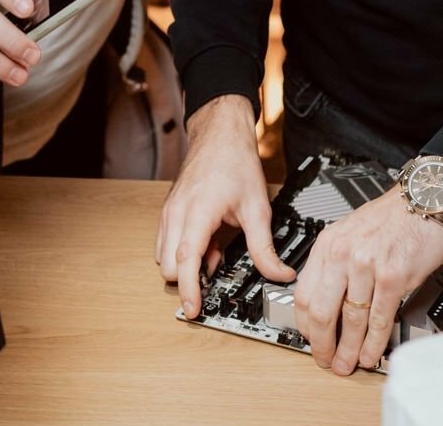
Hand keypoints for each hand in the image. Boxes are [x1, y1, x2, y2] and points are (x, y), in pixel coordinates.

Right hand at [155, 95, 292, 318]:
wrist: (220, 133)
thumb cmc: (234, 161)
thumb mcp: (257, 208)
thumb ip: (265, 246)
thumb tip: (279, 274)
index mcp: (197, 213)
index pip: (186, 261)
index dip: (189, 290)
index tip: (194, 310)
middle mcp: (176, 214)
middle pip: (168, 266)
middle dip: (188, 278)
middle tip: (217, 273)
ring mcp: (169, 211)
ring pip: (164, 256)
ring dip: (185, 265)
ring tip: (215, 254)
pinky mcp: (169, 210)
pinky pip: (166, 242)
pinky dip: (183, 251)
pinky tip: (208, 243)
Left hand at [292, 190, 442, 375]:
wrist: (426, 200)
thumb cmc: (394, 216)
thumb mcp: (350, 232)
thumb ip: (336, 263)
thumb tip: (330, 302)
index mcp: (327, 244)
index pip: (304, 293)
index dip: (305, 325)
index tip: (310, 339)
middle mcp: (342, 254)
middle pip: (320, 311)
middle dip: (321, 344)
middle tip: (325, 360)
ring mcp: (366, 266)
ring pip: (350, 320)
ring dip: (348, 350)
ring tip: (347, 365)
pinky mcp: (392, 277)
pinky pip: (378, 319)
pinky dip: (373, 343)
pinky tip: (371, 354)